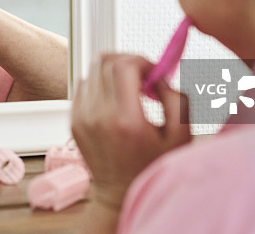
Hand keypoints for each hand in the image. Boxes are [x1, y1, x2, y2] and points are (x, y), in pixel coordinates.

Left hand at [71, 53, 190, 211]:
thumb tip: (159, 76)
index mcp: (125, 120)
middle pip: (104, 62)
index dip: (141, 60)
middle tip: (143, 78)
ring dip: (113, 72)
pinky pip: (83, 85)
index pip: (123, 66)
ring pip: (93, 71)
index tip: (153, 71)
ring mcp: (81, 117)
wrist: (119, 194)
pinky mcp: (73, 120)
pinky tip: (115, 101)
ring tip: (130, 90)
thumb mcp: (181, 136)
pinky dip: (100, 85)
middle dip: (128, 62)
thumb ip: (177, 99)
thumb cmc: (151, 167)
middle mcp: (98, 116)